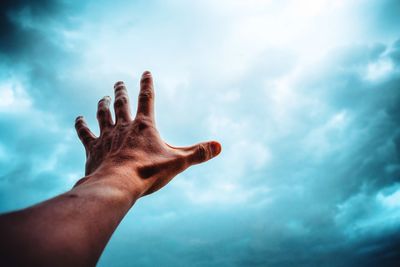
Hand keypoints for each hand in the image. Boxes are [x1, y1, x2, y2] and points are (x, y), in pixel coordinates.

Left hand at [74, 71, 220, 195]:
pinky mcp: (93, 148)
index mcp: (144, 126)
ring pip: (103, 114)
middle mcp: (123, 126)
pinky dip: (81, 125)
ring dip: (103, 105)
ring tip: (103, 98)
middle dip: (121, 91)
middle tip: (118, 82)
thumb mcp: (178, 162)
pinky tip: (79, 119)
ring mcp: (106, 136)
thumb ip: (199, 153)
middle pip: (122, 103)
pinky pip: (85, 133)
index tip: (145, 72)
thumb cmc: (148, 172)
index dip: (147, 84)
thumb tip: (220, 145)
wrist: (116, 185)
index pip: (147, 98)